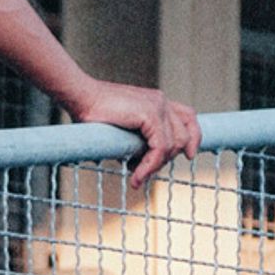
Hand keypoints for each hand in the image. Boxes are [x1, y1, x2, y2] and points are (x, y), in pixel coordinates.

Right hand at [71, 81, 202, 191]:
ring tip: (137, 176)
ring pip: (174, 145)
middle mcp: (161, 101)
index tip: (190, 156)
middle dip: (167, 159)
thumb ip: (136, 140)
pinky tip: (136, 176)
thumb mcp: (122, 128)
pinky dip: (150, 166)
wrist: (81, 98)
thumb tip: (138, 162)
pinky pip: (160, 148)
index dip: (193, 138)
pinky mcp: (150, 114)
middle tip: (143, 172)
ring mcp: (157, 106)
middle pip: (185, 135)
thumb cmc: (93, 114)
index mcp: (157, 102)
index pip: (188, 118)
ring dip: (156, 166)